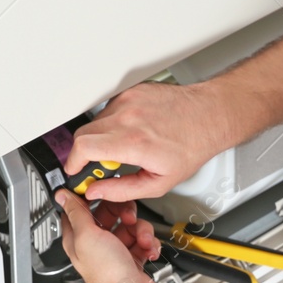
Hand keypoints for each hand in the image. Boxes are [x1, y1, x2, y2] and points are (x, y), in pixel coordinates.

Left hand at [54, 190, 166, 282]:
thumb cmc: (107, 275)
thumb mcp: (87, 236)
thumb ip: (75, 212)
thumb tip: (61, 195)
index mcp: (79, 238)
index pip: (80, 209)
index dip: (92, 198)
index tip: (104, 190)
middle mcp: (95, 244)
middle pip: (110, 214)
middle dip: (124, 213)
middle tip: (129, 218)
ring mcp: (115, 252)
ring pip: (130, 226)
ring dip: (141, 231)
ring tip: (142, 240)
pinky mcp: (132, 259)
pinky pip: (143, 242)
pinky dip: (149, 244)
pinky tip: (149, 250)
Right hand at [62, 81, 228, 201]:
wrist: (209, 116)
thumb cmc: (191, 146)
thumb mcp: (159, 183)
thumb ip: (121, 190)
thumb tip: (97, 191)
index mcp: (133, 142)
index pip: (83, 147)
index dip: (73, 163)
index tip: (76, 171)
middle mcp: (127, 117)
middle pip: (83, 134)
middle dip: (85, 153)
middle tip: (101, 165)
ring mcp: (128, 100)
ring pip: (95, 122)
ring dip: (101, 138)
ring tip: (125, 147)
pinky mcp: (131, 91)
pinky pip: (109, 109)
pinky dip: (113, 123)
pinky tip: (134, 131)